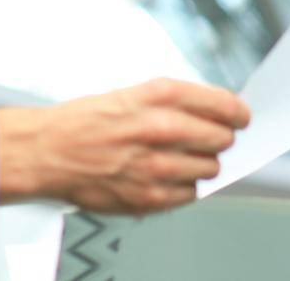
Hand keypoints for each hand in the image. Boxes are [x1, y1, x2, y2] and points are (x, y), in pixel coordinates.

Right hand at [0, 77, 250, 214]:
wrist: (48, 150)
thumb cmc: (88, 120)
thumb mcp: (135, 93)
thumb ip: (176, 102)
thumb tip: (216, 112)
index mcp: (160, 96)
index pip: (222, 104)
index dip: (238, 112)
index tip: (241, 117)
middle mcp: (162, 128)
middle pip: (222, 138)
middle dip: (220, 138)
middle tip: (210, 139)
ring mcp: (156, 165)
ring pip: (209, 168)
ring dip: (202, 164)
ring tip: (181, 159)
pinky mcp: (148, 197)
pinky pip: (190, 195)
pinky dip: (185, 187)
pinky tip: (167, 177)